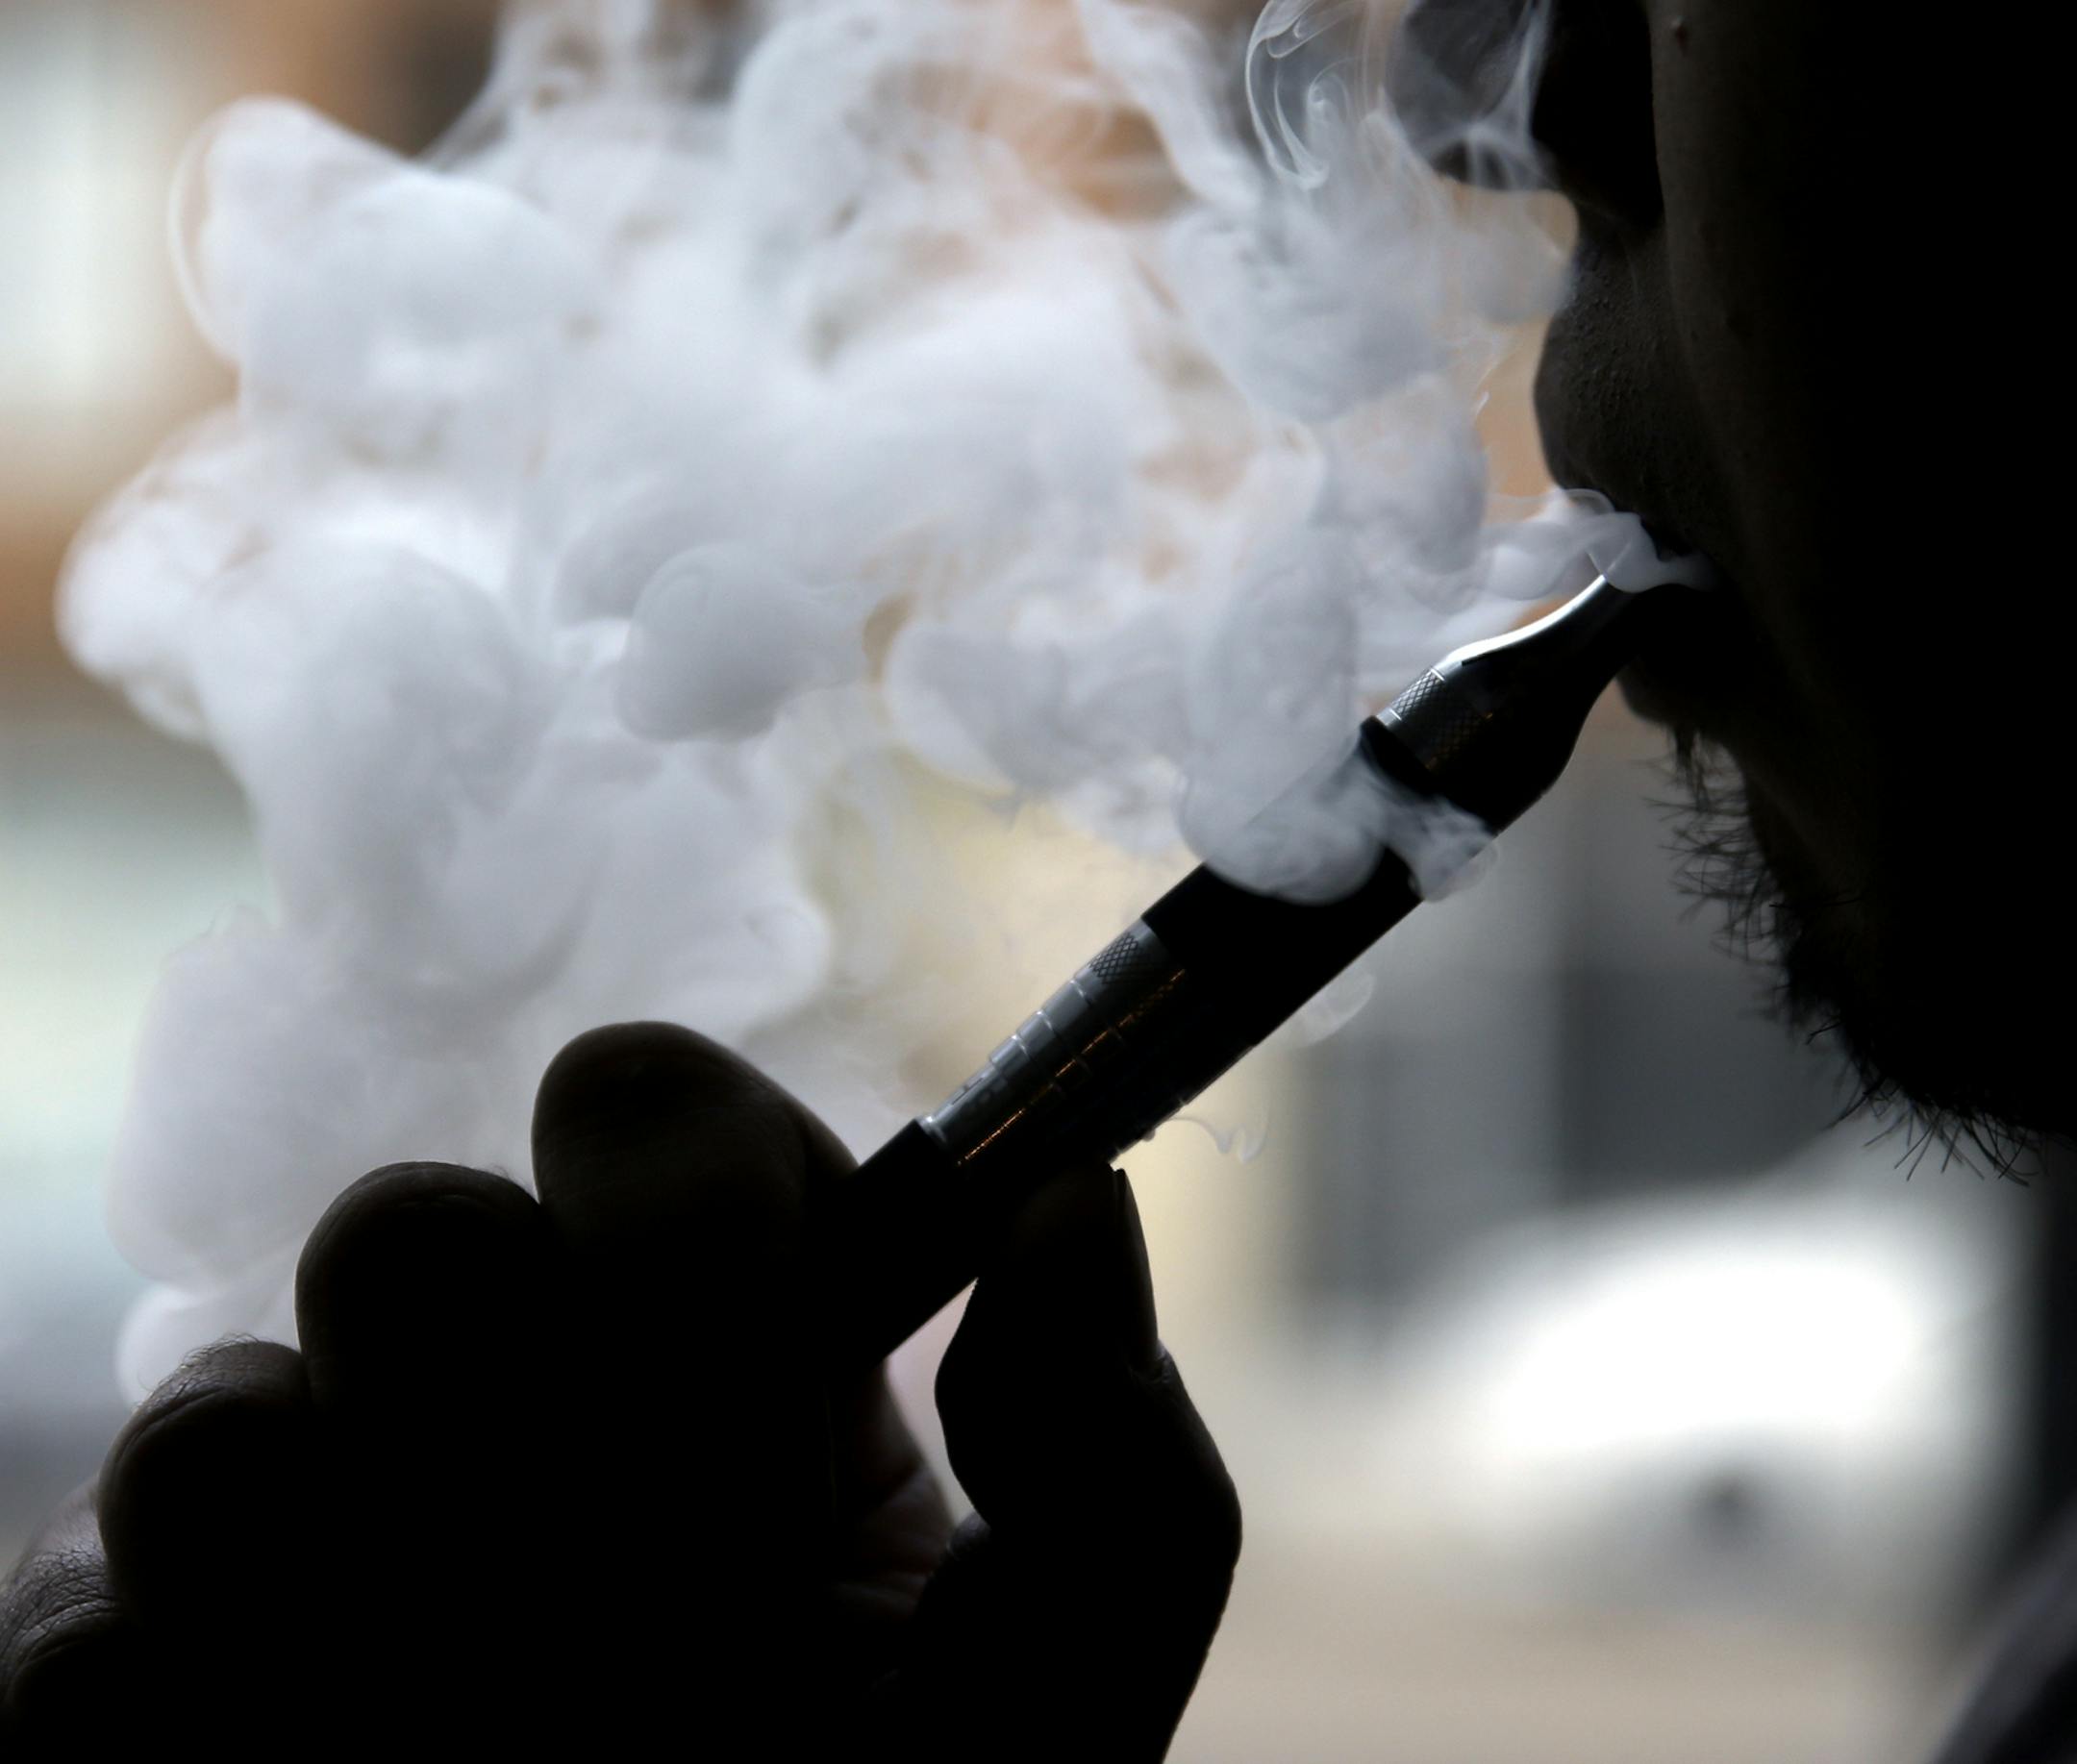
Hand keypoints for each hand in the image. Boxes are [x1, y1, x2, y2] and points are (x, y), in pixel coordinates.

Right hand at [0, 1023, 1238, 1756]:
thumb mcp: (1054, 1689)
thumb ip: (1112, 1459)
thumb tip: (1073, 1200)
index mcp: (705, 1334)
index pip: (638, 1106)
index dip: (692, 1196)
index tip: (770, 1330)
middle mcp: (480, 1383)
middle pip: (409, 1230)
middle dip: (539, 1419)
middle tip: (666, 1603)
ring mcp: (285, 1526)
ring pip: (216, 1427)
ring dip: (382, 1617)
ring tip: (521, 1761)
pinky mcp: (114, 1692)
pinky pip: (83, 1661)